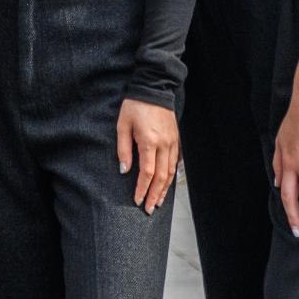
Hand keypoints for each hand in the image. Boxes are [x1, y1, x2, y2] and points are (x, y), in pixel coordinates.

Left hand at [115, 98, 178, 212]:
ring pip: (170, 172)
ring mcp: (173, 143)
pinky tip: (167, 185)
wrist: (154, 89)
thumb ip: (123, 149)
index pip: (147, 173)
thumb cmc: (134, 106)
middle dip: (155, 195)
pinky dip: (171, 177)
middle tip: (149, 209)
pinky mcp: (176, 140)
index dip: (142, 189)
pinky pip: (175, 163)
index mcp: (150, 142)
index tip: (137, 201)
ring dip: (165, 189)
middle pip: (161, 177)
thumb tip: (124, 171)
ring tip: (159, 202)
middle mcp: (164, 145)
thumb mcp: (122, 125)